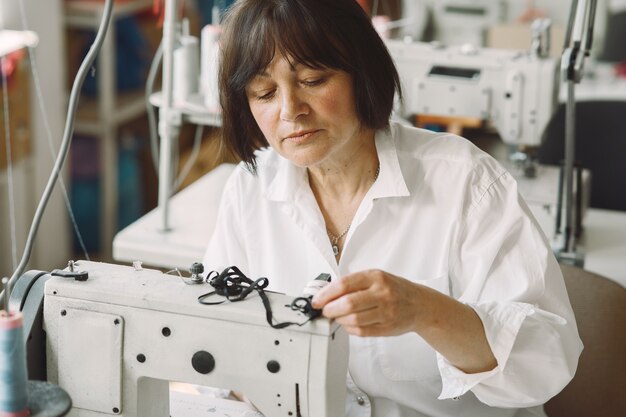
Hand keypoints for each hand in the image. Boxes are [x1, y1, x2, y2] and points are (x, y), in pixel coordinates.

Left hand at [311, 269, 426, 336]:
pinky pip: (361, 331)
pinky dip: (349, 329)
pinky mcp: (387, 328)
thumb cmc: (394, 289)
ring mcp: (386, 312)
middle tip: (324, 310)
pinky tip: (348, 324)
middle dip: (330, 309)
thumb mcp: (376, 278)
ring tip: (336, 317)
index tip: (316, 300)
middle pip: (347, 304)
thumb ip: (354, 284)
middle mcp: (382, 293)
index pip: (344, 284)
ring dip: (339, 320)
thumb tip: (326, 293)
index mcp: (376, 277)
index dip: (326, 294)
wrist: (420, 304)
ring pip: (353, 320)